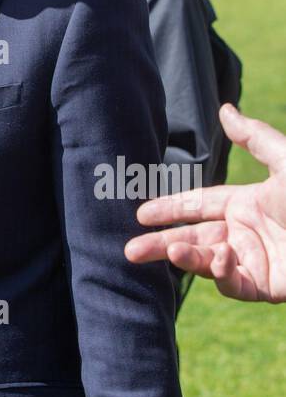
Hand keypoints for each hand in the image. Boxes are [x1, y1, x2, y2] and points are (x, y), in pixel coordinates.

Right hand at [125, 105, 285, 301]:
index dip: (168, 209)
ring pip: (208, 261)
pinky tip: (216, 259)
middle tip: (130, 251)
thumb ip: (254, 138)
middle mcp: (245, 233)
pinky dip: (219, 274)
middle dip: (162, 243)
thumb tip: (225, 109)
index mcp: (247, 203)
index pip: (198, 206)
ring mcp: (255, 261)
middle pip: (194, 237)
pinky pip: (234, 283)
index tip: (140, 214)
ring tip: (168, 250)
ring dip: (186, 257)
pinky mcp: (267, 287)